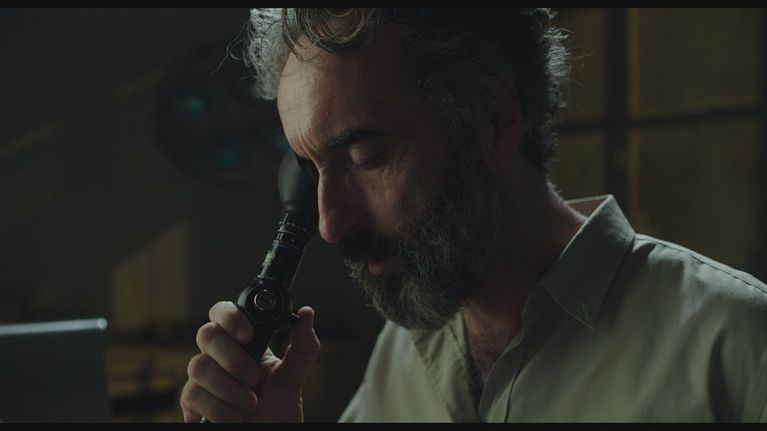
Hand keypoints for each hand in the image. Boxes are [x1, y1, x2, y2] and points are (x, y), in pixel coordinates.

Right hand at [180, 301, 319, 421]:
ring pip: (197, 365)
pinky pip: (192, 395)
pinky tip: (235, 417)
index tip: (250, 335)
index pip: (222, 312)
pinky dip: (220, 408)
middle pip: (206, 333)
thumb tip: (307, 313)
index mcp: (241, 344)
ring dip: (229, 388)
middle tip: (253, 378)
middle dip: (232, 357)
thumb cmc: (278, 412)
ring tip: (250, 403)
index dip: (231, 317)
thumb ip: (302, 346)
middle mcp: (218, 357)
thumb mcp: (293, 378)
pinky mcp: (192, 404)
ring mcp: (203, 380)